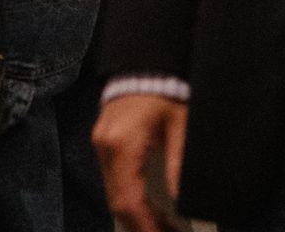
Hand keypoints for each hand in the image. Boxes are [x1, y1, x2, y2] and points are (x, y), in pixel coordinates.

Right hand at [94, 94, 187, 231]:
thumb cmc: (163, 94)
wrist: (143, 68)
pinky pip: (114, 184)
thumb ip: (180, 163)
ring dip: (137, 218)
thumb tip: (182, 201)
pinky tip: (152, 212)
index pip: (129, 198)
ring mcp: (102, 148)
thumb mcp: (181, 126)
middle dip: (141, 227)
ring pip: (114, 196)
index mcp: (122, 145)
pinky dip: (132, 203)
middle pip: (117, 202)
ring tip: (164, 229)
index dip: (145, 225)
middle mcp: (106, 149)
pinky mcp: (105, 147)